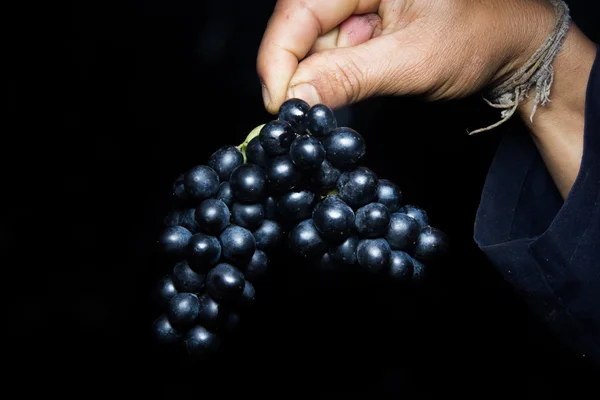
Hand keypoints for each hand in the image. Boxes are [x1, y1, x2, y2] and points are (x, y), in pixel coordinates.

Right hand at [257, 0, 555, 112]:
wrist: (512, 46)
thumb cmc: (479, 38)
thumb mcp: (412, 62)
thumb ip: (349, 77)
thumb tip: (297, 97)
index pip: (299, 9)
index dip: (279, 56)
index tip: (277, 101)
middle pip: (302, 25)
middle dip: (301, 71)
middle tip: (306, 112)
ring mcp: (359, 1)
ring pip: (315, 42)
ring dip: (324, 75)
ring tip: (366, 86)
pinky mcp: (365, 22)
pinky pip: (334, 50)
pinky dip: (338, 74)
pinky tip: (362, 81)